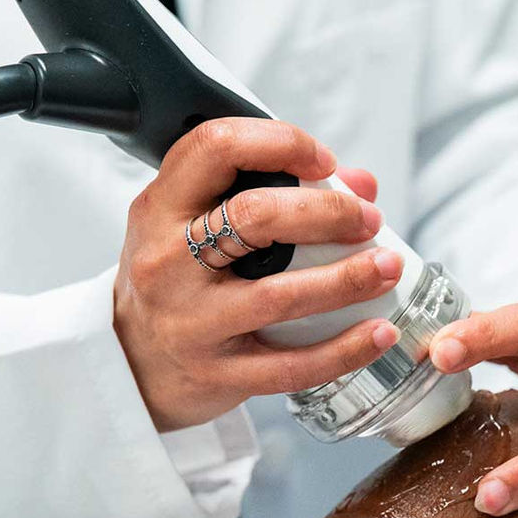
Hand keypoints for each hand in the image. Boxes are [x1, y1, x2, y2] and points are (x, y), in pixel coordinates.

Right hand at [114, 118, 402, 431]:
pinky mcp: (217, 375)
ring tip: (388, 267)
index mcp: (159, 210)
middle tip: (367, 218)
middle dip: (328, 211)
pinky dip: (345, 349)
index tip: (323, 161)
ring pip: (280, 296)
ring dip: (349, 278)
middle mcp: (167, 263)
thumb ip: (268, 191)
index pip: (215, 148)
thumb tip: (359, 183)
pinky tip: (377, 333)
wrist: (129, 364)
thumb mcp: (190, 224)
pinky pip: (292, 366)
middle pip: (254, 217)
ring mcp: (190, 323)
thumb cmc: (172, 281)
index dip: (280, 142)